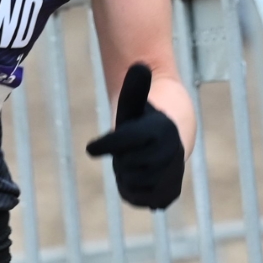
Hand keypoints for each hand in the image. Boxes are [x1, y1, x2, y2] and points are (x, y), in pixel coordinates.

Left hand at [84, 63, 184, 209]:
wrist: (172, 138)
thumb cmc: (145, 117)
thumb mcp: (136, 101)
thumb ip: (134, 87)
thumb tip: (139, 64)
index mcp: (161, 130)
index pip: (126, 141)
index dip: (107, 145)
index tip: (91, 149)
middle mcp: (170, 154)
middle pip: (125, 165)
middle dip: (121, 159)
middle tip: (129, 151)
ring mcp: (171, 176)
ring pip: (131, 184)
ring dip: (127, 175)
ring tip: (136, 162)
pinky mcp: (167, 194)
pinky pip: (138, 199)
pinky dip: (132, 191)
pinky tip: (138, 178)